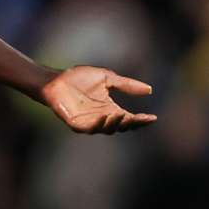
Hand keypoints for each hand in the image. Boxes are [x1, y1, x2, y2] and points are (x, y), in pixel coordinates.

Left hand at [40, 65, 157, 133]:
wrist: (56, 79)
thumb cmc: (79, 78)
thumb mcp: (108, 78)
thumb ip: (126, 85)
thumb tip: (149, 90)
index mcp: (110, 108)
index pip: (129, 118)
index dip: (141, 120)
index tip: (153, 118)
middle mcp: (102, 118)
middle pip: (121, 127)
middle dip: (131, 124)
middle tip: (139, 118)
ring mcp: (89, 123)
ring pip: (107, 129)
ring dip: (116, 124)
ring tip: (123, 115)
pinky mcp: (77, 124)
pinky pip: (90, 129)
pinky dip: (99, 124)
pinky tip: (105, 117)